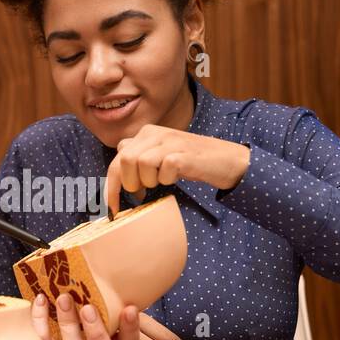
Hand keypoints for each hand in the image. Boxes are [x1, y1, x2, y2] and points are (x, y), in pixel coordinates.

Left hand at [31, 293, 141, 339]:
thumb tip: (102, 262)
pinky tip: (41, 300)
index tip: (129, 307)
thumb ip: (97, 299)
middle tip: (88, 308)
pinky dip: (41, 319)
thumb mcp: (85, 313)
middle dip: (98, 333)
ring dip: (69, 323)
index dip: (131, 330)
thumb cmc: (66, 320)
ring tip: (64, 298)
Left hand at [104, 124, 249, 215]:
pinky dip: (167, 180)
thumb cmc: (192, 162)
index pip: (117, 157)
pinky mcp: (184, 154)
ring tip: (162, 182)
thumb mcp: (161, 157)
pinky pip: (164, 170)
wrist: (227, 160)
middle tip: (142, 193)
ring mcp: (171, 142)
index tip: (113, 206)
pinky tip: (175, 178)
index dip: (112, 185)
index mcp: (147, 133)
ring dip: (148, 181)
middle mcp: (156, 133)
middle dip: (130, 183)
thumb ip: (140, 160)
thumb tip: (120, 178)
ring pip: (141, 163)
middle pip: (124, 160)